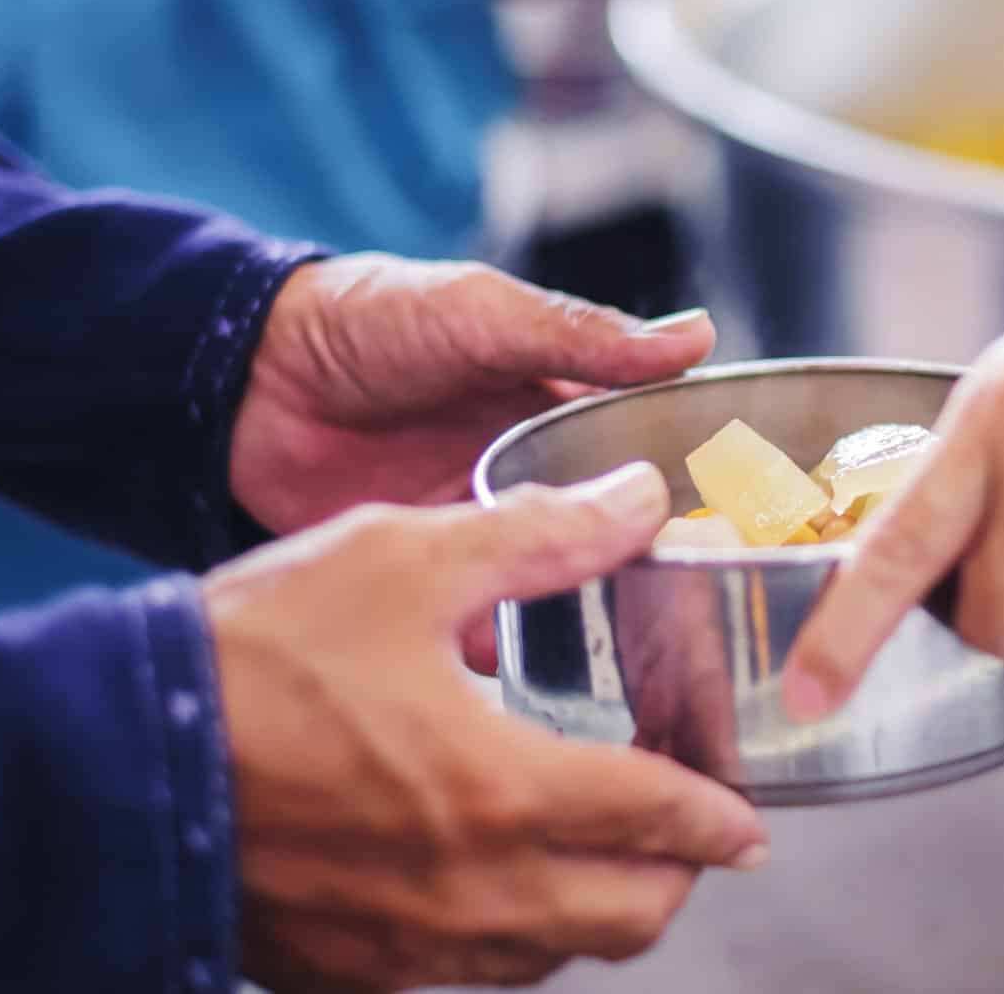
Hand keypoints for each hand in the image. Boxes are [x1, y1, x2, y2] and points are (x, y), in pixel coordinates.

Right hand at [208, 465, 769, 991]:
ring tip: (588, 849)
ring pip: (549, 957)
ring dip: (590, 909)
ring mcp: (407, 949)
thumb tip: (639, 503)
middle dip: (673, 875)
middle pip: (630, 917)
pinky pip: (461, 978)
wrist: (104, 760)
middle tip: (678, 829)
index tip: (744, 816)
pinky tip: (480, 882)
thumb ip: (540, 536)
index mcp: (505, 791)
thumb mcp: (404, 558)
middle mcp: (473, 893)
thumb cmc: (251, 656)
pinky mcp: (344, 974)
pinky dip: (501, 940)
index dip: (718, 815)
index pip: (661, 821)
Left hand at [230, 256, 713, 669]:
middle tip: (713, 625)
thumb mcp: (482, 313)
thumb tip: (697, 337)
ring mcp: (482, 533)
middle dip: (659, 578)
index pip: (650, 456)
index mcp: (561, 407)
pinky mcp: (426, 581)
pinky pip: (486, 628)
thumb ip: (580, 335)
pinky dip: (513, 655)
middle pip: (617, 537)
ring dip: (596, 624)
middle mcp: (534, 477)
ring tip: (650, 669)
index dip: (697, 494)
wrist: (245, 375)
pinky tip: (552, 691)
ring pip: (561, 590)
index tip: (758, 536)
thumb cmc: (369, 318)